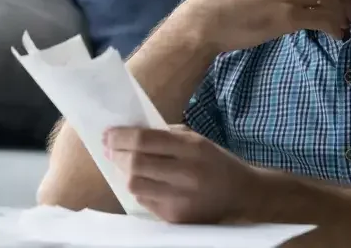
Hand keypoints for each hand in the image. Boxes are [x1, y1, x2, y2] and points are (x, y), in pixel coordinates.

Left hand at [104, 125, 259, 223]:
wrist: (242, 195)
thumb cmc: (216, 162)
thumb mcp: (197, 140)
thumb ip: (167, 135)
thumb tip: (132, 132)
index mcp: (192, 148)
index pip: (145, 140)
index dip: (121, 136)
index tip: (108, 133)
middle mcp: (186, 174)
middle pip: (135, 163)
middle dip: (116, 153)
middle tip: (109, 148)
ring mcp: (180, 199)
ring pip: (135, 184)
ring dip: (124, 172)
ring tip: (123, 164)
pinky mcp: (176, 218)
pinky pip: (145, 201)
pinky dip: (139, 189)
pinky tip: (142, 181)